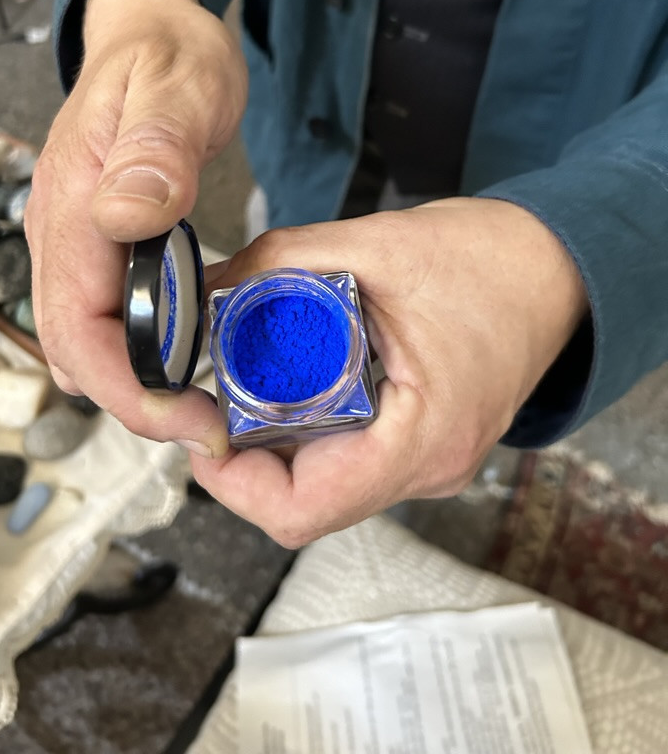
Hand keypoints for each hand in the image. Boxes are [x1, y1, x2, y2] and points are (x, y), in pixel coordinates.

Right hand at [24, 0, 245, 455]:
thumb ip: (154, 150)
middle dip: (132, 400)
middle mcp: (64, 228)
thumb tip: (126, 216)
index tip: (180, 413)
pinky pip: (103, 314)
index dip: (123, 384)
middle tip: (201, 424)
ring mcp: (78, 237)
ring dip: (133, 384)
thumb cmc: (168, 52)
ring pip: (83, 339)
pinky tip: (181, 359)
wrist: (154, 28)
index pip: (75, 323)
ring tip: (196, 404)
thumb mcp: (177, 88)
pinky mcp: (100, 241)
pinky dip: (136, 352)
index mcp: (75, 201)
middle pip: (73, 347)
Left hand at [192, 197, 587, 545]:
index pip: (302, 509)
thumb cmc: (491, 260)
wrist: (553, 267)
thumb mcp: (374, 244)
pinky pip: (346, 458)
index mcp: (422, 436)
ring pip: (321, 482)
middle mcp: (427, 466)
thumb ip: (282, 260)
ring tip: (250, 379)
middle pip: (304, 499)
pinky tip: (292, 380)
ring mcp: (425, 461)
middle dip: (244, 451)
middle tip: (215, 391)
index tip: (200, 427)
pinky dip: (307, 427)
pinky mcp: (419, 444)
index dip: (231, 482)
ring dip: (274, 439)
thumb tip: (208, 284)